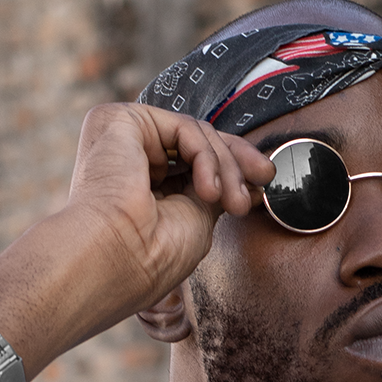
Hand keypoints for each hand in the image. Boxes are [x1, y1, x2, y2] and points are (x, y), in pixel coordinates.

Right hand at [63, 102, 274, 320]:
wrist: (116, 260)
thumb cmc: (151, 257)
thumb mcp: (198, 219)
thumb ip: (216, 190)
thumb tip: (250, 179)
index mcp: (139, 187)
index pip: (191, 164)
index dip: (231, 171)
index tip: (261, 188)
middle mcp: (126, 161)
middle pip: (195, 144)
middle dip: (237, 161)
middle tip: (265, 178)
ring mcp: (121, 140)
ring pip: (193, 135)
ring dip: (226, 167)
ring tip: (233, 204)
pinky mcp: (119, 121)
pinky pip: (182, 128)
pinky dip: (206, 156)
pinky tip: (210, 190)